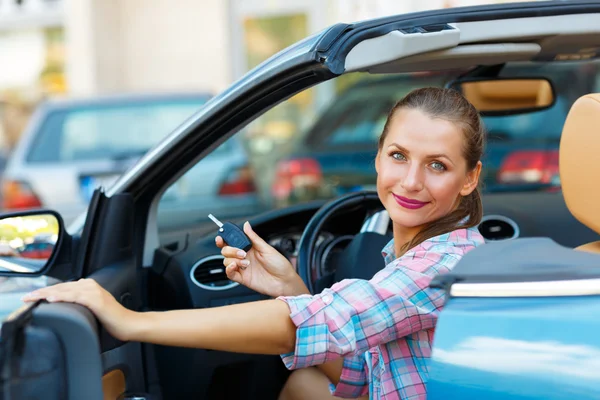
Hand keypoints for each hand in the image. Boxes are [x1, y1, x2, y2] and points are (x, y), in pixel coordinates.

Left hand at [21, 278, 136, 340]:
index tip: (32, 297)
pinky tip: (51, 299)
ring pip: (65, 291)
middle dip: (42, 292)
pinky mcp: (96, 300)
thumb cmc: (113, 319)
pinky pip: (75, 297)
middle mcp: (91, 286)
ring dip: (47, 294)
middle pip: (61, 287)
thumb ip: (82, 303)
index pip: (63, 287)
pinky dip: (62, 298)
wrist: (128, 324)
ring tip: (33, 297)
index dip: (46, 291)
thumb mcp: (93, 308)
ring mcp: (94, 292)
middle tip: (26, 297)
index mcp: (90, 286)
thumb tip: (66, 306)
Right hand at [216, 222, 307, 296]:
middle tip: (242, 253)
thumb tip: (246, 225)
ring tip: (246, 262)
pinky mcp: (242, 278)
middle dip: (230, 250)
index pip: (232, 242)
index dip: (224, 239)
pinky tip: (234, 266)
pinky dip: (229, 269)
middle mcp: (244, 257)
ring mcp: (242, 268)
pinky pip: (230, 274)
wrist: (284, 281)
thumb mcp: (266, 248)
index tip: (221, 238)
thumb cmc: (279, 264)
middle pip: (226, 251)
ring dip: (233, 260)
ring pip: (226, 261)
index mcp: (249, 248)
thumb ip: (253, 237)